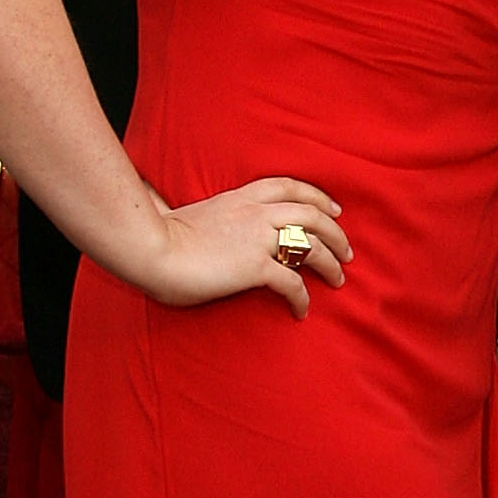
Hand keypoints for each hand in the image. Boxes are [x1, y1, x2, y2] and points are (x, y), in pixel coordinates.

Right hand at [139, 176, 350, 318]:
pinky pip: (292, 283)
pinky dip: (302, 297)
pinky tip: (302, 310)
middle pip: (312, 215)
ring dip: (331, 264)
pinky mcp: (255, 267)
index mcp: (240, 197)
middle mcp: (255, 213)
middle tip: (347, 251)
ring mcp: (258, 239)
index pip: (289, 187)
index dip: (318, 197)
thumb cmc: (157, 235)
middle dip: (336, 233)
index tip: (335, 209)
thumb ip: (202, 211)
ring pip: (312, 246)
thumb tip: (176, 204)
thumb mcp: (186, 212)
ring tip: (338, 279)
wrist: (150, 248)